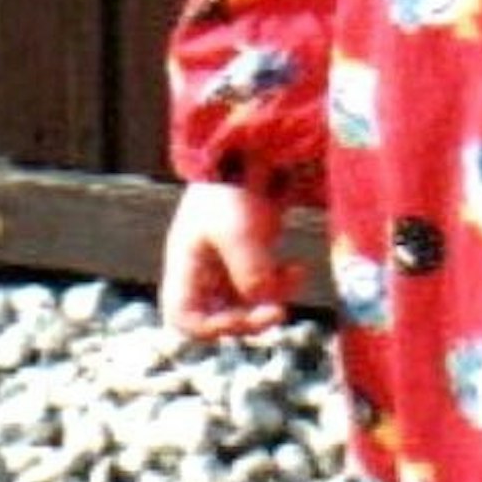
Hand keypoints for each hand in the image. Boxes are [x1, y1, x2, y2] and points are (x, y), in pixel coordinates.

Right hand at [159, 181, 302, 338]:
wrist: (247, 152)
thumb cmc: (231, 187)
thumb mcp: (237, 228)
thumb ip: (249, 270)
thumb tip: (265, 302)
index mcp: (186, 266)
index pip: (182, 318)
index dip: (209, 328)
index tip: (241, 317)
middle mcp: (202, 272)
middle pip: (219, 318)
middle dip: (250, 319)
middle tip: (278, 311)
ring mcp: (225, 266)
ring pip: (246, 305)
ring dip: (272, 299)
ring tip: (294, 275)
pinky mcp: (249, 257)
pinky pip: (264, 286)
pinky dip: (282, 283)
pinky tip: (298, 268)